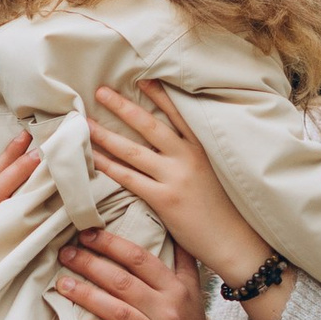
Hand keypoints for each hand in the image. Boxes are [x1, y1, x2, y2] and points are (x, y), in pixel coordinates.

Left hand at [52, 227, 218, 319]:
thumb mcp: (193, 292)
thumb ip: (183, 261)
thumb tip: (174, 228)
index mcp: (175, 289)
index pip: (140, 259)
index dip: (112, 245)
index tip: (87, 235)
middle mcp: (167, 310)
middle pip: (124, 283)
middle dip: (91, 265)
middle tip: (65, 254)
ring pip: (120, 313)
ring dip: (88, 297)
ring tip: (63, 284)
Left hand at [86, 82, 270, 289]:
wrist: (234, 240)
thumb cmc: (226, 209)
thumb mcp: (216, 172)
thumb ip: (194, 157)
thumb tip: (170, 146)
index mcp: (202, 148)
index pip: (178, 114)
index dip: (159, 95)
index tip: (141, 79)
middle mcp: (188, 157)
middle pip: (149, 125)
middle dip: (122, 106)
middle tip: (100, 92)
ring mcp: (176, 177)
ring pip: (132, 150)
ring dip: (106, 135)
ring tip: (86, 123)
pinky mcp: (164, 199)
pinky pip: (129, 178)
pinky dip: (109, 166)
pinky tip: (93, 158)